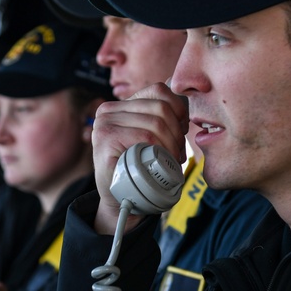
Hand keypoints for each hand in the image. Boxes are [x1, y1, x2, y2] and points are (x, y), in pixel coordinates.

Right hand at [90, 82, 188, 232]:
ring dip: (171, 144)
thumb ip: (160, 118)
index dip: (179, 108)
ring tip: (172, 160)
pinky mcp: (105, 138)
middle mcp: (109, 110)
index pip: (158, 91)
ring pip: (155, 123)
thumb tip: (185, 102)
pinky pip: (145, 136)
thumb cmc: (139, 169)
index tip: (183, 130)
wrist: (121, 199)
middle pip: (160, 107)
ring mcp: (104, 123)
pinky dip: (160, 150)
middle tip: (179, 153)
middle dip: (177, 132)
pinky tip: (161, 162)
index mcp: (121, 105)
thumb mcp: (150, 138)